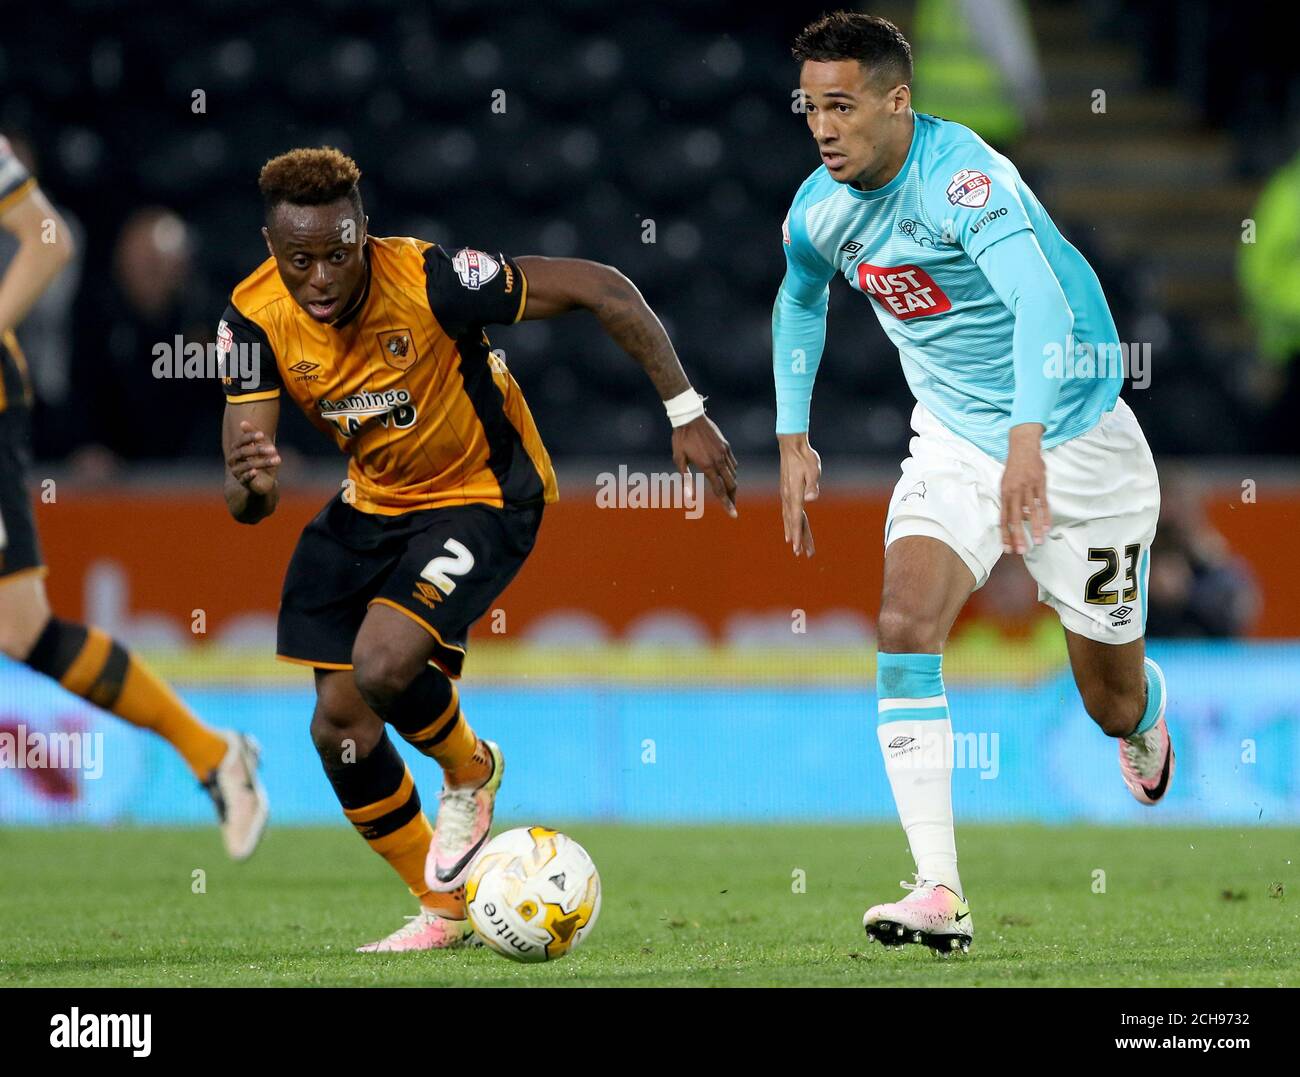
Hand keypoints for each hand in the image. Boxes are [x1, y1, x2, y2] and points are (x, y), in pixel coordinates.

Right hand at [227, 420, 280, 495]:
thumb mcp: (265, 447)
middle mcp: (234, 459)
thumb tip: (242, 422)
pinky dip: (249, 475)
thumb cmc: (264, 461)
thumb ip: (258, 436)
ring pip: (248, 465)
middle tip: (274, 449)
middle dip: (259, 450)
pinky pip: (244, 478)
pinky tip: (255, 472)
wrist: (265, 481)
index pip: (242, 441)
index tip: (262, 435)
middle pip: (243, 452)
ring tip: (278, 460)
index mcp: (237, 448)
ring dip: (263, 462)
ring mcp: (237, 471)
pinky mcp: (243, 482)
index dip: (251, 437)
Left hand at [672, 414, 737, 517]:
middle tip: (732, 506)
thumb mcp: (679, 460)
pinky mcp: (726, 445)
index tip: (733, 515)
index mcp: (707, 466)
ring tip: (730, 493)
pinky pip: (733, 463)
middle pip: (731, 484)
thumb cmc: (681, 439)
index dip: (726, 504)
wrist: (689, 417)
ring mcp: (724, 452)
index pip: (720, 490)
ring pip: (733, 474)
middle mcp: (719, 460)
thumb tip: (688, 498)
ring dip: (732, 485)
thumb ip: (686, 479)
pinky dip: (732, 472)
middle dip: (732, 497)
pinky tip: (728, 475)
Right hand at [778, 432, 819, 556]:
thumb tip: (811, 498)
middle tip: (802, 554)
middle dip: (798, 538)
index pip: (796, 518)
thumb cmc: (805, 457)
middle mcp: (788, 497)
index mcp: (795, 494)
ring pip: (790, 518)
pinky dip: (790, 523)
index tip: (796, 547)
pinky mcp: (787, 492)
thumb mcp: (813, 468)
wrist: (791, 446)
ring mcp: (786, 495)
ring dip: (794, 532)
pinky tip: (791, 527)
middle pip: (794, 522)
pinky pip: (789, 512)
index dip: (797, 534)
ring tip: (797, 547)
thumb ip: (813, 484)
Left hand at [1000, 423, 1049, 554]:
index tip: (1007, 549)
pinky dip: (1046, 515)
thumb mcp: (1006, 484)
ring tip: (1038, 542)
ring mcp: (1028, 488)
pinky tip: (1048, 527)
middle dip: (1017, 536)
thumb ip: (1010, 502)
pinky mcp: (1040, 483)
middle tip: (1021, 551)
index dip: (1005, 535)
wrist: (1023, 447)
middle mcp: (1014, 492)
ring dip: (1035, 529)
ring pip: (1031, 512)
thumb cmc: (1013, 469)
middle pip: (1015, 518)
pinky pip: (1043, 502)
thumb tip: (1018, 520)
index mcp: (1004, 494)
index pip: (1003, 519)